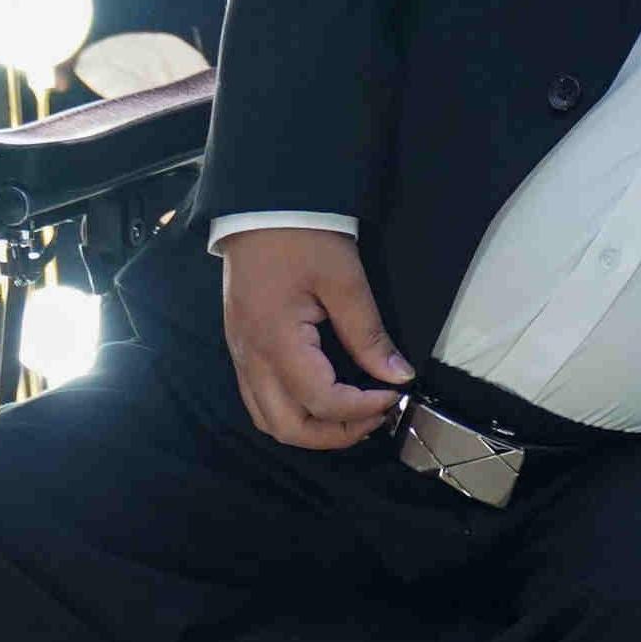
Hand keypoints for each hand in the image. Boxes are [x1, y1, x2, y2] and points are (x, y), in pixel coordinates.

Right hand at [215, 223, 413, 449]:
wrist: (261, 207)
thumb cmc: (303, 236)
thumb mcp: (344, 279)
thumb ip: (369, 333)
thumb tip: (398, 375)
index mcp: (276, 341)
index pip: (321, 401)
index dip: (361, 409)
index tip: (393, 395)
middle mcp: (251, 359)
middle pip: (288, 427)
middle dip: (336, 434)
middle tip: (376, 416)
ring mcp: (241, 357)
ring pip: (269, 421)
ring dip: (313, 430)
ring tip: (353, 416)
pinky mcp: (242, 350)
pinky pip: (260, 401)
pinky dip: (293, 413)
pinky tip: (324, 400)